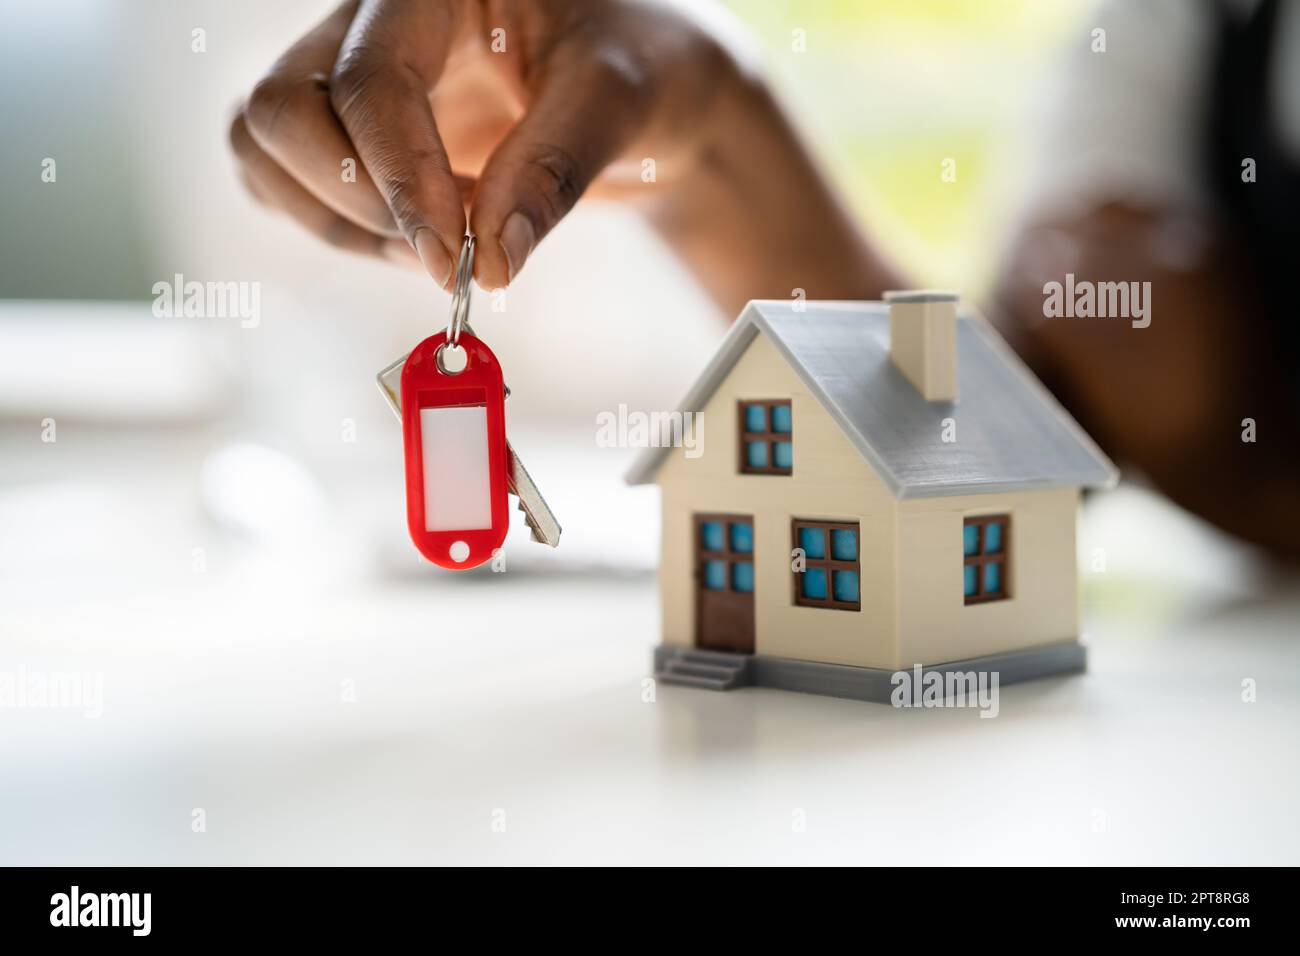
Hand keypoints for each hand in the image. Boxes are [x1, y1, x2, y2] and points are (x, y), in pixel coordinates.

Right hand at [229, 0, 738, 288]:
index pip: (369, 82)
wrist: (645, 83)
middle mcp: (372, 21)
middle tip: (450, 251)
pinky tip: (423, 236)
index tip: (453, 261)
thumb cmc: (639, 65)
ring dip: (344, 223)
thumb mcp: (617, 102)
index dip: (402, 182)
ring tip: (447, 244)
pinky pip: (284, 180)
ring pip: (267, 148)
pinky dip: (340, 228)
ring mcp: (349, 71)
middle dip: (359, 201)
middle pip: (282, 109)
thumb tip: (494, 263)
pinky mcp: (349, 128)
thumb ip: (553, 172)